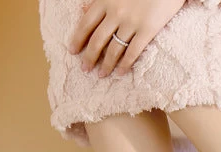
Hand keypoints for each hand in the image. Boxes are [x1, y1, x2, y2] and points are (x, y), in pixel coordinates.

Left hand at [68, 0, 185, 77]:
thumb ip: (100, 0)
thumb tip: (82, 9)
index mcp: (106, 0)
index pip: (86, 23)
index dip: (78, 39)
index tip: (73, 51)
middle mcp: (116, 12)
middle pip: (98, 40)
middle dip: (89, 57)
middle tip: (85, 69)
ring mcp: (131, 23)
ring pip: (114, 49)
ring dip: (106, 65)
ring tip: (101, 75)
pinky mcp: (147, 30)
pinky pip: (133, 52)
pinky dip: (125, 64)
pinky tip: (120, 73)